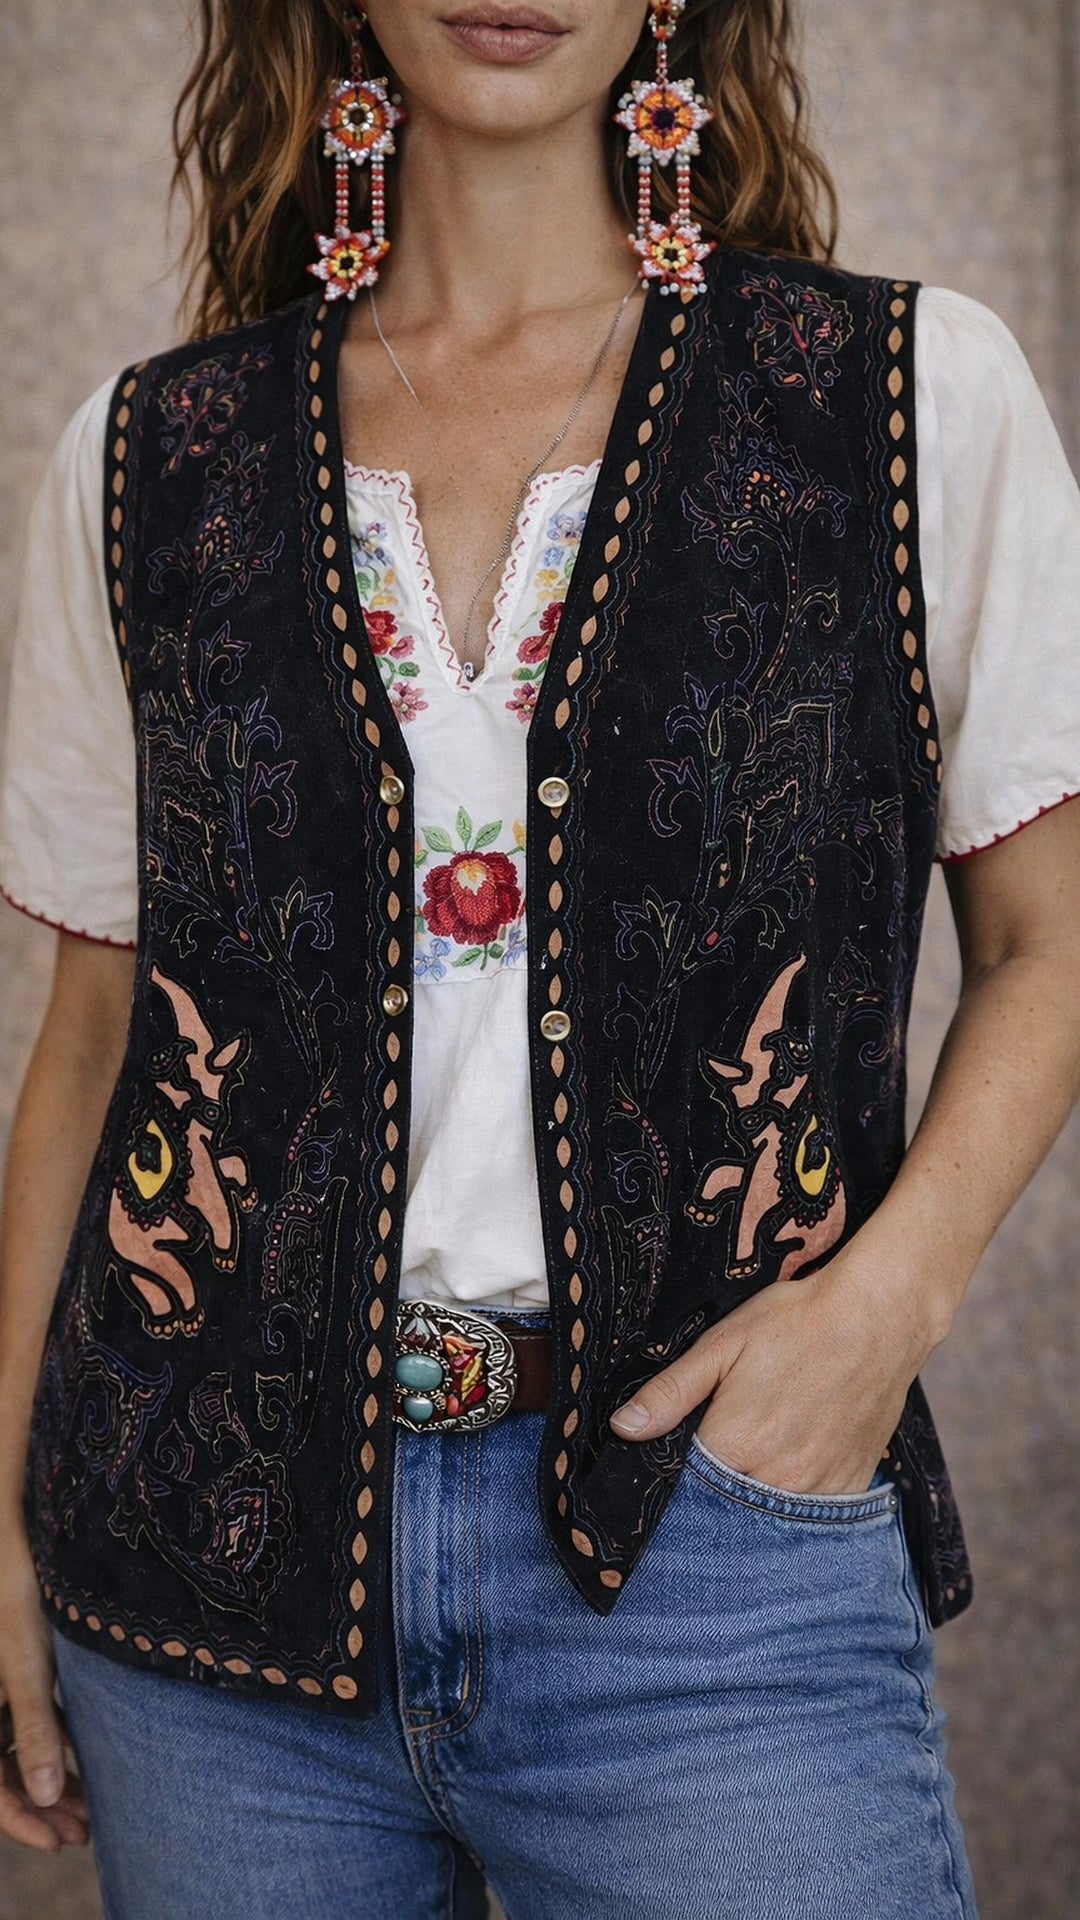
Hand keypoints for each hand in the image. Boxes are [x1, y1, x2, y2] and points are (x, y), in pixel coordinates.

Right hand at [0, 1533, 88, 1851]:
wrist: (20, 1534)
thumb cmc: (15, 1594)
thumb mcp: (27, 1667)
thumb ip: (36, 1731)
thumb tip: (49, 1798)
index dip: (21, 1821)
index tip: (59, 1842)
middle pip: (7, 1776)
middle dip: (45, 1809)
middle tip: (86, 1832)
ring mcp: (0, 1690)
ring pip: (24, 1753)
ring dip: (56, 1781)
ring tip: (94, 1809)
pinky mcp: (21, 1672)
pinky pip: (37, 1723)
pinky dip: (61, 1745)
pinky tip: (95, 1761)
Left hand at [609, 1253, 934, 1496]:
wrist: (878, 1317)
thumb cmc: (796, 1322)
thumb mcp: (722, 1345)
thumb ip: (670, 1393)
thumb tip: (623, 1428)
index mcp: (734, 1447)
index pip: (686, 1491)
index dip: (678, 1479)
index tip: (681, 1459)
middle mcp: (776, 1480)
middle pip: (728, 1510)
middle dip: (715, 1495)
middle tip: (726, 1450)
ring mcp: (818, 1489)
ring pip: (772, 1518)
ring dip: (757, 1500)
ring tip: (760, 1458)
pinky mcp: (851, 1485)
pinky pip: (815, 1515)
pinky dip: (798, 1500)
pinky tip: (793, 1465)